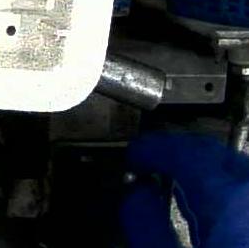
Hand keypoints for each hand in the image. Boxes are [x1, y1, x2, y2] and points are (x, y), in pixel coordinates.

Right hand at [121, 132, 248, 247]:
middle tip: (152, 162)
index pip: (185, 152)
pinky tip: (211, 213)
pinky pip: (247, 194)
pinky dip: (227, 193)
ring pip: (237, 173)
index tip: (134, 155)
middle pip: (217, 155)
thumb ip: (146, 224)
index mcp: (231, 200)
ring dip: (205, 173)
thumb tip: (136, 196)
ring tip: (177, 186)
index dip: (151, 148)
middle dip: (181, 154)